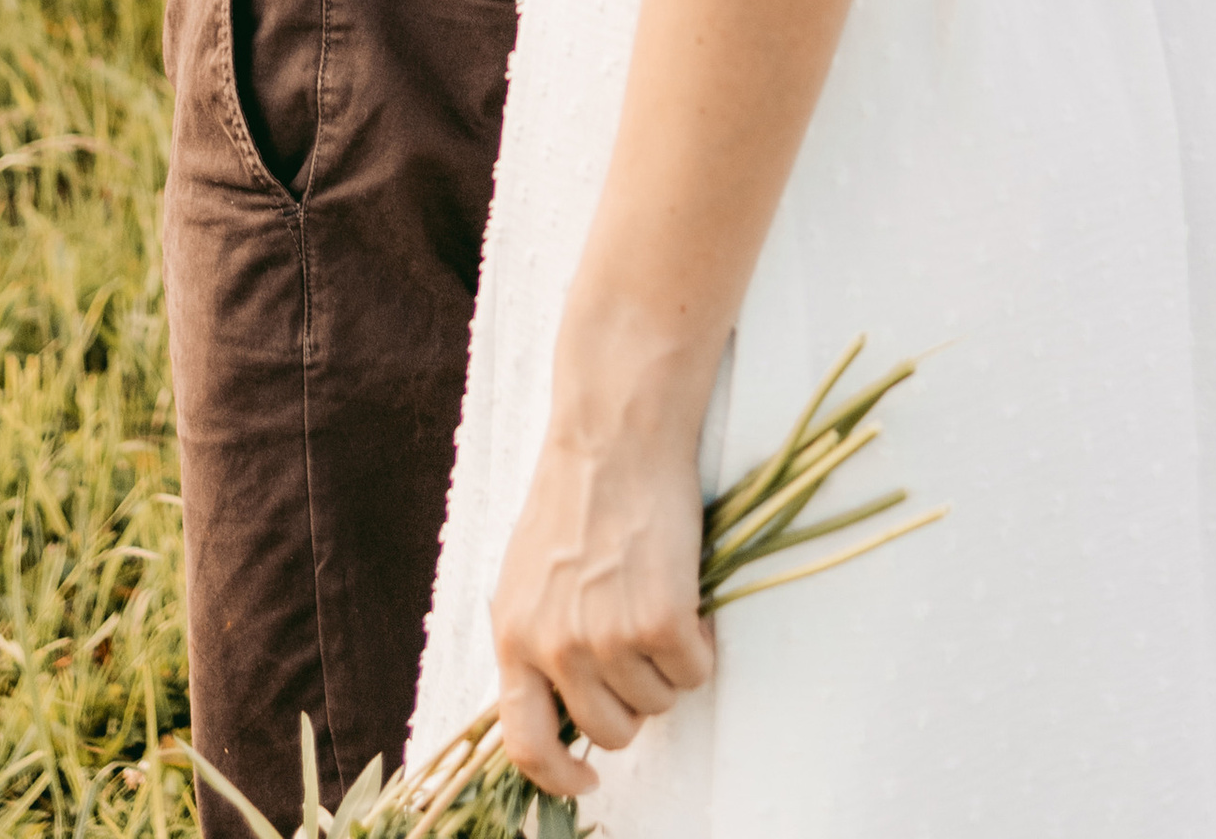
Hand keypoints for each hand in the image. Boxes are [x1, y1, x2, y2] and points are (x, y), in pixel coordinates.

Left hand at [490, 389, 713, 800]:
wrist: (615, 434)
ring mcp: (607, 637)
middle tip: (642, 649)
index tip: (585, 781)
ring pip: (656, 704)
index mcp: (514, 635)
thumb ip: (537, 637)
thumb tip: (558, 703)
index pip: (524, 743)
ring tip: (659, 603)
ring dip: (668, 667)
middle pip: (609, 732)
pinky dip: (701, 646)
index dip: (557, 778)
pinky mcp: (659, 620)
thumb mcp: (528, 575)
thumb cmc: (576, 495)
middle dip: (635, 703)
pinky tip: (687, 599)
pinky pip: (694, 672)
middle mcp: (555, 646)